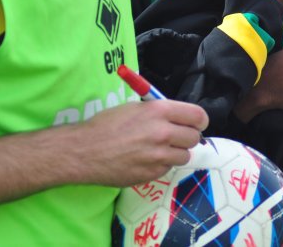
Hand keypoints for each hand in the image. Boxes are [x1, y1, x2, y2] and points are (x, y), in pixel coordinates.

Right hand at [69, 100, 208, 186]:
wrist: (83, 151)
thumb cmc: (106, 125)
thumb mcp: (135, 107)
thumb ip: (160, 112)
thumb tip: (180, 117)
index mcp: (160, 110)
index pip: (198, 116)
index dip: (199, 121)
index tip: (195, 124)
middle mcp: (163, 132)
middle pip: (194, 137)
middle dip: (187, 137)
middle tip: (175, 137)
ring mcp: (159, 155)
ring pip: (184, 155)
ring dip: (175, 152)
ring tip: (158, 149)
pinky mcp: (152, 173)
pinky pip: (168, 168)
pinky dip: (161, 165)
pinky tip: (145, 160)